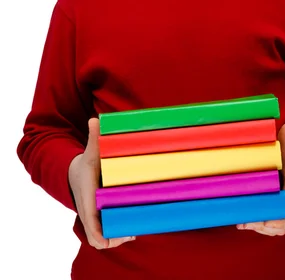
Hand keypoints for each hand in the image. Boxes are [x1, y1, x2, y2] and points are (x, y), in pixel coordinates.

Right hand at [68, 117, 135, 248]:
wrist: (75, 174)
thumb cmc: (85, 165)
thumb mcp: (89, 151)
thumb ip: (93, 137)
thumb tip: (95, 119)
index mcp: (87, 199)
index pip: (89, 222)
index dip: (98, 233)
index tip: (109, 238)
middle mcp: (89, 212)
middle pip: (98, 237)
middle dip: (114, 238)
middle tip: (132, 232)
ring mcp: (94, 218)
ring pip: (104, 239)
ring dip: (119, 238)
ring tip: (135, 231)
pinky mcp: (101, 219)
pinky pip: (108, 234)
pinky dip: (118, 235)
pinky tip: (133, 229)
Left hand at [237, 123, 284, 236]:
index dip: (275, 220)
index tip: (260, 220)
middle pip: (275, 225)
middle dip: (258, 224)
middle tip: (241, 221)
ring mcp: (284, 218)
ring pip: (269, 228)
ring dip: (255, 226)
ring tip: (239, 221)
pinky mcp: (277, 219)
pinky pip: (267, 227)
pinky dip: (255, 226)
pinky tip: (241, 223)